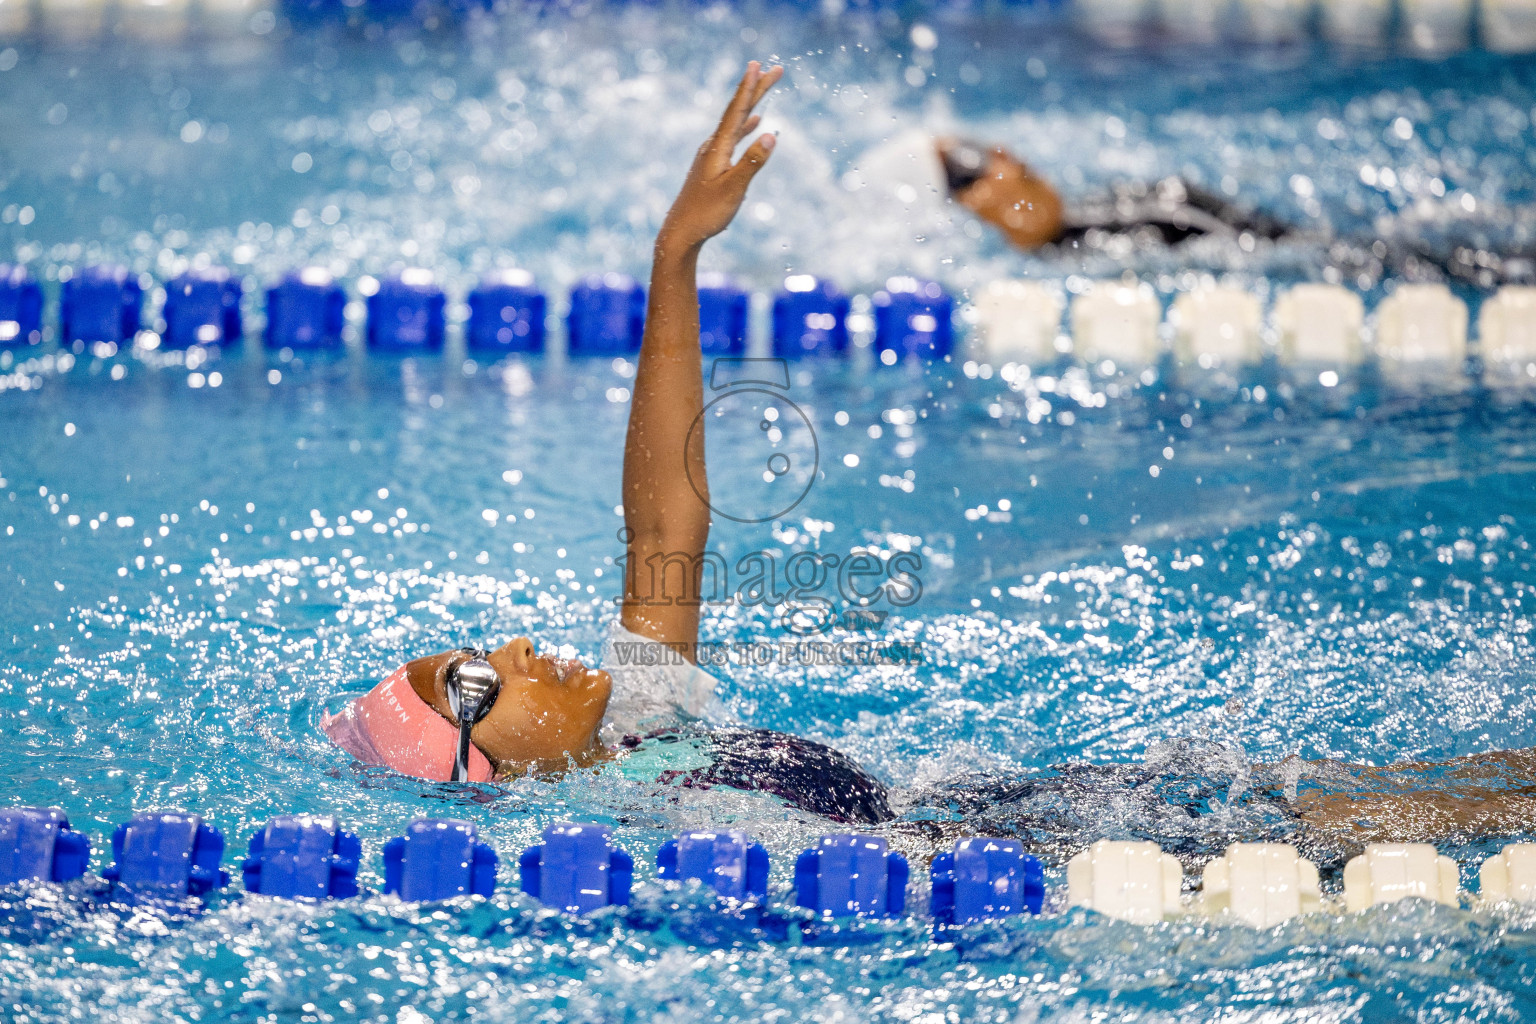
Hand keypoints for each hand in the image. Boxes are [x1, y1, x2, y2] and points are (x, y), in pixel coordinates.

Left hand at [656, 61, 783, 258]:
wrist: (681, 232)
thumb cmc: (706, 213)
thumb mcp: (733, 189)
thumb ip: (752, 162)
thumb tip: (771, 135)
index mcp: (718, 148)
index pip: (736, 111)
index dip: (748, 88)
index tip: (758, 65)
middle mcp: (713, 145)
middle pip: (738, 111)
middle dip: (756, 88)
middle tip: (775, 68)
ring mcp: (713, 154)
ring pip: (737, 121)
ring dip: (752, 103)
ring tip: (764, 85)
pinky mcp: (714, 164)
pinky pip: (734, 136)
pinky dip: (745, 125)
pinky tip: (754, 123)